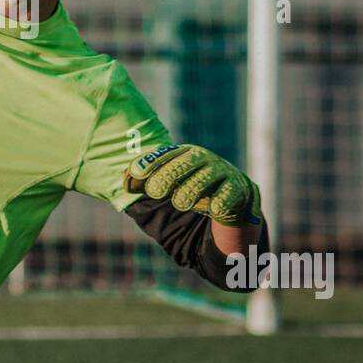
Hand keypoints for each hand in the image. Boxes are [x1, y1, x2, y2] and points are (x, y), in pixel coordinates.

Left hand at [123, 143, 261, 227]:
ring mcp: (221, 172)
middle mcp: (203, 159)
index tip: (134, 174)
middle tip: (155, 193)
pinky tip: (212, 209)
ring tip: (180, 203)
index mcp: (184, 153)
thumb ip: (146, 181)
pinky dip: (220, 202)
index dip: (149, 163)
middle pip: (184, 163)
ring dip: (190, 192)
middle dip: (168, 177)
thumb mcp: (171, 180)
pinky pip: (228, 194)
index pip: (164, 155)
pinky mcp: (238, 189)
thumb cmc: (193, 185)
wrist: (233, 194)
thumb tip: (124, 184)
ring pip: (204, 179)